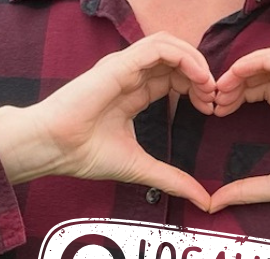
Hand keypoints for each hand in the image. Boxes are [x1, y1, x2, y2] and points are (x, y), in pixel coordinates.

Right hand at [0, 33, 216, 209]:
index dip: (197, 88)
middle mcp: (129, 75)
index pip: (173, 77)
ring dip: (196, 62)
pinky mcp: (119, 64)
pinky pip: (158, 47)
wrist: (54, 149)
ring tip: (208, 86)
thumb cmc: (84, 155)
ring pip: (169, 45)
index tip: (210, 110)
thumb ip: (173, 179)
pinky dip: (184, 56)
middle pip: (176, 59)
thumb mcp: (141, 167)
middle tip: (214, 99)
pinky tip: (197, 77)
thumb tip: (203, 201)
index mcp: (133, 93)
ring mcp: (124, 67)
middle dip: (202, 75)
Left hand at [208, 45, 269, 213]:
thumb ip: (247, 189)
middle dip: (235, 81)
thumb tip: (216, 202)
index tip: (218, 111)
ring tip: (223, 86)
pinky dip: (257, 60)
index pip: (266, 89)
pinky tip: (237, 74)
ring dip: (243, 67)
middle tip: (214, 99)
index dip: (239, 94)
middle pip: (265, 73)